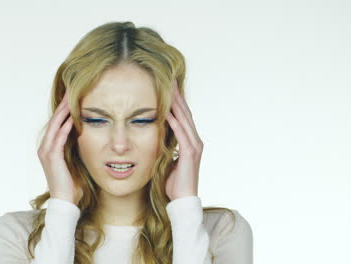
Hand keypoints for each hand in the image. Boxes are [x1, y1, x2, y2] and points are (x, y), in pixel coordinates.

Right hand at [37, 89, 82, 205]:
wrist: (66, 202)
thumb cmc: (73, 183)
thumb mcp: (75, 160)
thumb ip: (77, 147)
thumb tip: (87, 134)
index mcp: (50, 147)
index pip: (57, 122)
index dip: (65, 108)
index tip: (73, 94)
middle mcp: (45, 147)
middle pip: (55, 119)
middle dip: (63, 104)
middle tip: (71, 88)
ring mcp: (47, 151)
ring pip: (55, 125)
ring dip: (64, 111)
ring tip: (71, 96)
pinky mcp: (52, 157)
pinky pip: (59, 138)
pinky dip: (65, 127)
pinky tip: (72, 117)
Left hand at [165, 80, 203, 199]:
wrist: (182, 199)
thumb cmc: (174, 181)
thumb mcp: (169, 158)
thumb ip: (167, 145)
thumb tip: (157, 135)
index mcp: (190, 141)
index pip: (183, 116)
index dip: (177, 101)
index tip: (169, 86)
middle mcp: (195, 141)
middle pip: (186, 113)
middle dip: (178, 96)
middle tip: (170, 80)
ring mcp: (194, 146)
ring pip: (185, 120)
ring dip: (177, 104)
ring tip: (170, 89)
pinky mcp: (190, 154)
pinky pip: (181, 134)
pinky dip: (175, 122)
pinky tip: (168, 112)